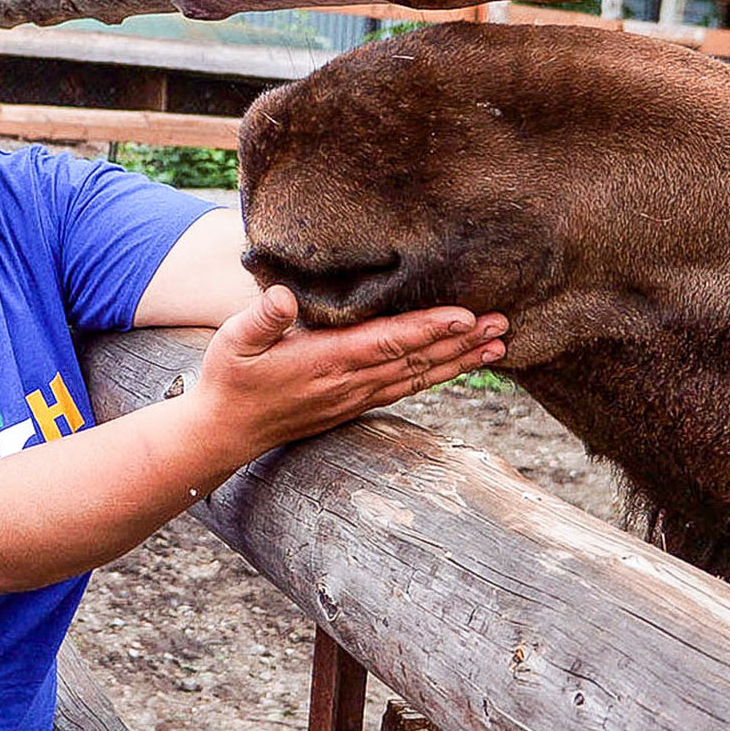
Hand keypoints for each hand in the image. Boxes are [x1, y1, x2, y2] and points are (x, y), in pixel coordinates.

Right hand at [190, 286, 507, 459]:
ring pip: (418, 377)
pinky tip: (459, 366)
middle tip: (505, 326)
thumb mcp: (233, 343)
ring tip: (499, 347)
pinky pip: (406, 389)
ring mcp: (355, 397)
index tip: (466, 317)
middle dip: (462, 343)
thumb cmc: (229, 380)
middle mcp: (348, 383)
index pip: (388, 341)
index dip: (429, 329)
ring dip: (460, 361)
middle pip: (417, 360)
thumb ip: (261, 319)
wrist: (224, 433)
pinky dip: (437, 376)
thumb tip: (284, 297)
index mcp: (325, 362)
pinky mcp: (354, 405)